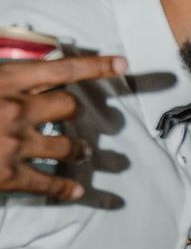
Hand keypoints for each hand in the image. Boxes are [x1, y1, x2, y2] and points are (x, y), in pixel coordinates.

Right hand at [0, 53, 124, 200]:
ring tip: (82, 151)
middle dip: (72, 111)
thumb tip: (16, 57)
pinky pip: (50, 183)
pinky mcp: (9, 176)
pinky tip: (76, 191)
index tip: (121, 64)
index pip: (62, 69)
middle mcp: (17, 110)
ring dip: (78, 148)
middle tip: (72, 116)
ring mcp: (15, 144)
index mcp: (6, 79)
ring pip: (69, 145)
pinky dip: (66, 188)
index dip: (95, 66)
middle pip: (69, 107)